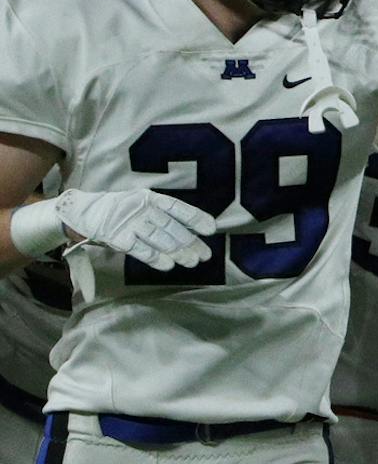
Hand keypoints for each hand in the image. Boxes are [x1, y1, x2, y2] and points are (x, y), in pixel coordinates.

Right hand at [39, 189, 215, 269]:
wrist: (79, 212)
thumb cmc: (117, 212)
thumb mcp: (140, 207)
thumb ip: (162, 218)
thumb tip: (191, 231)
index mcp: (149, 198)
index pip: (177, 207)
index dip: (195, 218)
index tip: (211, 229)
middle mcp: (141, 207)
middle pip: (171, 227)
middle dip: (190, 242)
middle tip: (204, 256)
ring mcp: (128, 221)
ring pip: (158, 238)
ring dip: (177, 251)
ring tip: (191, 262)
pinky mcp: (116, 236)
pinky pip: (138, 248)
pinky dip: (154, 257)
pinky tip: (167, 265)